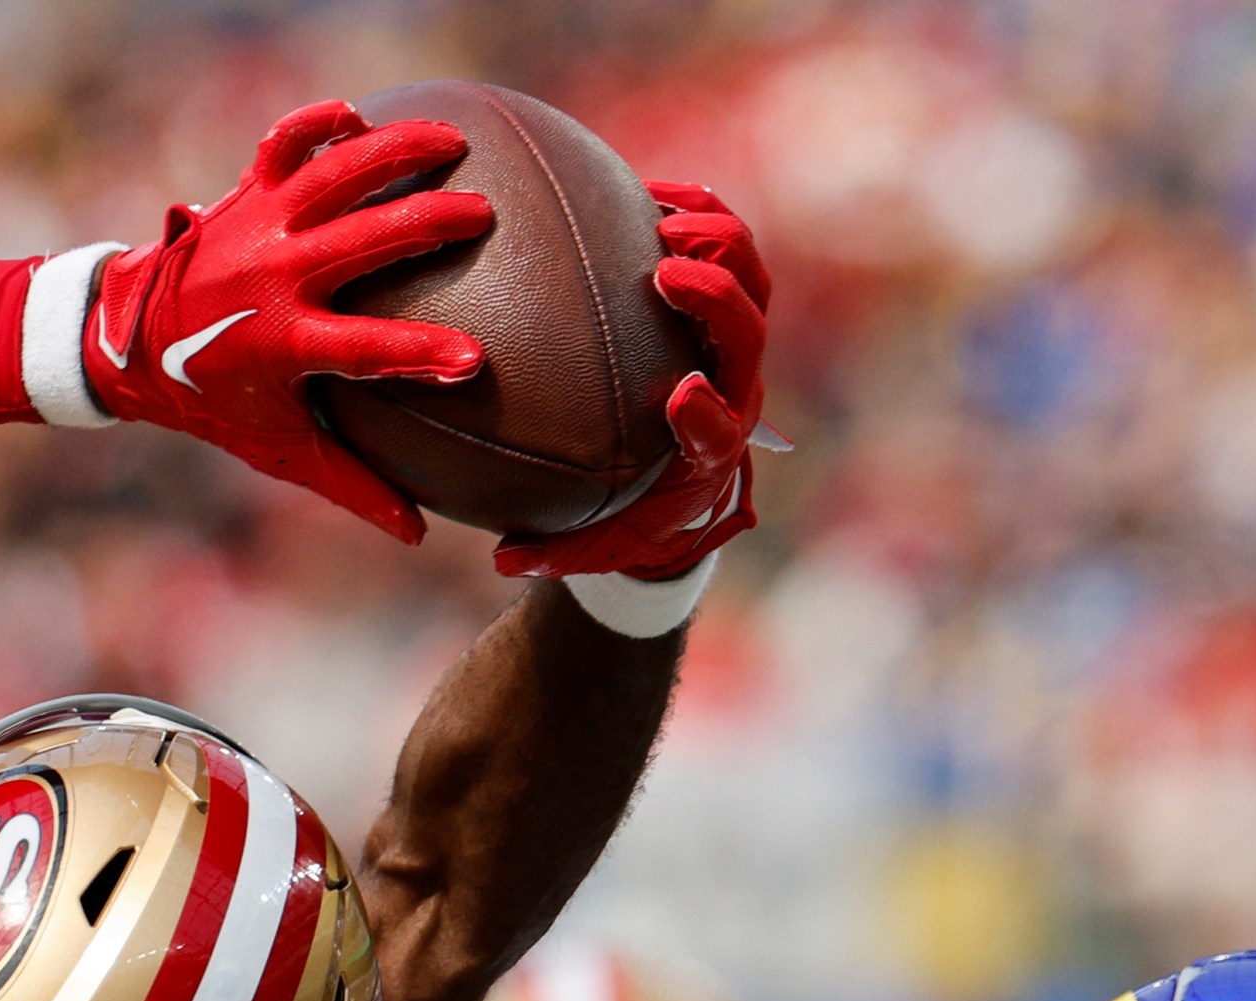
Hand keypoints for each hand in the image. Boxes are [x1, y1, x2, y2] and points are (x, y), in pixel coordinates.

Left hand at [90, 101, 492, 542]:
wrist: (124, 340)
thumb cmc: (213, 400)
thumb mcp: (280, 447)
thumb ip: (351, 486)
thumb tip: (418, 533)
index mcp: (284, 345)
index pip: (365, 353)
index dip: (419, 357)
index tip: (474, 360)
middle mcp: (273, 278)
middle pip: (363, 241)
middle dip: (427, 222)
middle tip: (484, 215)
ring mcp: (259, 225)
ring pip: (334, 173)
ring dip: (396, 149)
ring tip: (454, 138)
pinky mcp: (245, 192)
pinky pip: (285, 142)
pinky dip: (318, 122)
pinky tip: (362, 115)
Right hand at [494, 180, 772, 581]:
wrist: (683, 486)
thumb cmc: (633, 516)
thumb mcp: (594, 547)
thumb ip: (554, 552)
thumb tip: (504, 554)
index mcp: (705, 456)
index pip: (717, 436)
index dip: (707, 415)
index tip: (678, 396)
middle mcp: (734, 393)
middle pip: (746, 336)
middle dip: (717, 300)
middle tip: (667, 272)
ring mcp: (733, 345)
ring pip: (751, 281)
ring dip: (717, 242)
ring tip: (666, 217)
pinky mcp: (722, 308)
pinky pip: (728, 249)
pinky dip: (699, 214)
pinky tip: (649, 189)